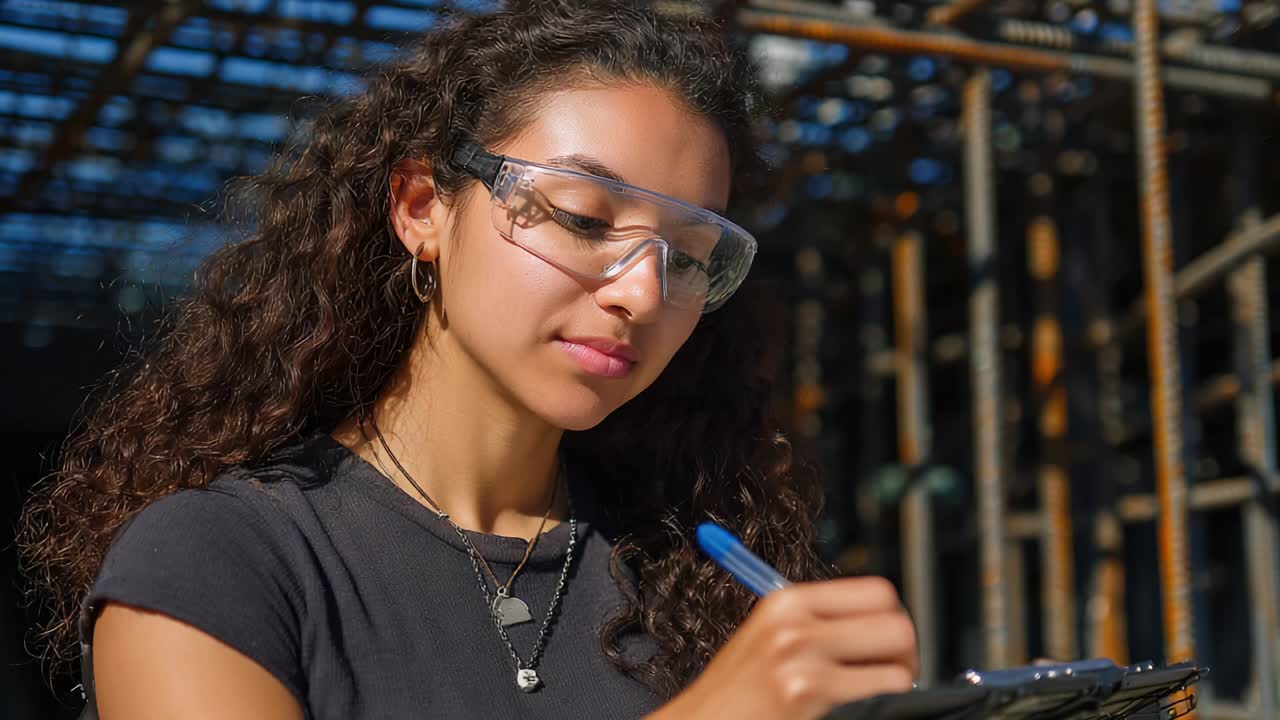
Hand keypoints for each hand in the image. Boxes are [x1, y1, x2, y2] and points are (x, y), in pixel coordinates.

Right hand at [650, 577, 917, 719]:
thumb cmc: (737, 692)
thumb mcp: (769, 637)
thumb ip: (819, 623)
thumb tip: (884, 621)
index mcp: (787, 602)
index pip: (876, 592)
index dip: (891, 618)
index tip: (887, 641)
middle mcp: (795, 625)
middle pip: (893, 621)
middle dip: (903, 650)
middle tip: (892, 671)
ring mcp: (802, 660)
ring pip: (896, 658)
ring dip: (898, 678)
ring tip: (878, 691)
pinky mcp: (809, 693)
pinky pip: (884, 691)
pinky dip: (886, 699)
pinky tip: (861, 704)